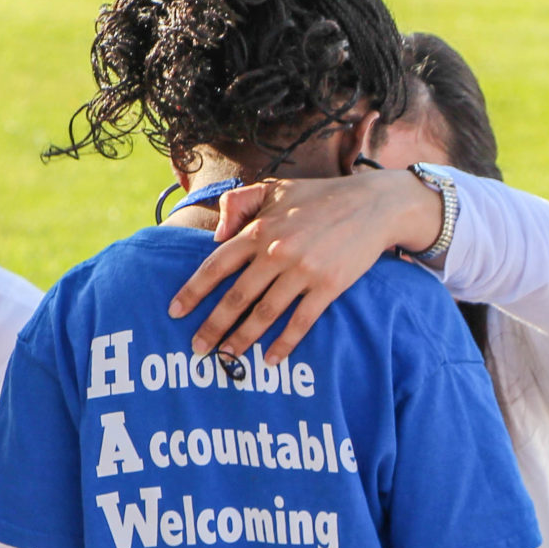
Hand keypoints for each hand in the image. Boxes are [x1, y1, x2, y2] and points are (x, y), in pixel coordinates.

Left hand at [166, 168, 444, 365]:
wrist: (373, 205)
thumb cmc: (320, 197)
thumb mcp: (274, 188)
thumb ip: (238, 204)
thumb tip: (216, 238)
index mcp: (259, 229)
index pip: (216, 266)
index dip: (193, 291)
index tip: (175, 311)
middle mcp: (276, 252)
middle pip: (236, 297)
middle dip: (212, 326)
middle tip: (197, 348)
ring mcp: (304, 271)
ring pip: (265, 314)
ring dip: (242, 339)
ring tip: (226, 358)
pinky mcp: (330, 286)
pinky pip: (301, 321)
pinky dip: (284, 343)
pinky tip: (270, 359)